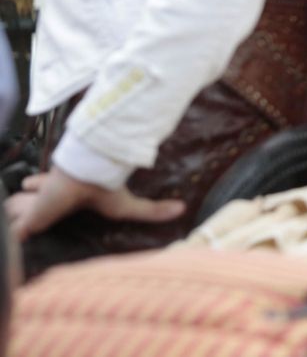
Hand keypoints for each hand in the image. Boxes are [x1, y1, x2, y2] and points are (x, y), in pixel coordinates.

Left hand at [4, 167, 183, 240]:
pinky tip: (8, 237)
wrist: (84, 175)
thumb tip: (183, 209)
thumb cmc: (103, 188)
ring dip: (14, 210)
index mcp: (68, 192)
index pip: (48, 186)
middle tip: (16, 202)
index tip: (31, 183)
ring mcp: (38, 203)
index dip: (39, 184)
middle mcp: (50, 194)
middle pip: (32, 196)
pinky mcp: (31, 216)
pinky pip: (16, 229)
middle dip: (24, 199)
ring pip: (19, 208)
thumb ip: (151, 211)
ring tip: (9, 211)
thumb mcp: (128, 206)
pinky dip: (11, 233)